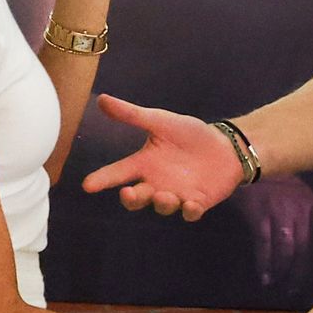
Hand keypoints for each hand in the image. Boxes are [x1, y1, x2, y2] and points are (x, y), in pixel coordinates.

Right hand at [82, 95, 243, 220]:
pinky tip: (191, 205)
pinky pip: (190, 213)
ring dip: (161, 203)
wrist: (225, 145)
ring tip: (165, 195)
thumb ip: (132, 115)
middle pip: (137, 198)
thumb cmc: (190, 134)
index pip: (119, 172)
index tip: (87, 185)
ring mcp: (176, 195)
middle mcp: (156, 183)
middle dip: (131, 199)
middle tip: (129, 193)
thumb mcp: (161, 121)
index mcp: (145, 163)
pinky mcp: (197, 203)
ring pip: (162, 207)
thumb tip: (101, 100)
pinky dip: (190, 211)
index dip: (103, 179)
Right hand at [238, 177, 312, 289]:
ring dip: (283, 271)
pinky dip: (265, 264)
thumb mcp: (295, 191)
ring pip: (286, 250)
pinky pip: (264, 246)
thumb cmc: (271, 180)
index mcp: (309, 201)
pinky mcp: (258, 216)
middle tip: (296, 288)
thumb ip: (304, 213)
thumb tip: (309, 245)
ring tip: (279, 284)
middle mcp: (297, 208)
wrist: (245, 162)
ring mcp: (278, 212)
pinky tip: (264, 276)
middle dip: (301, 271)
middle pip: (305, 247)